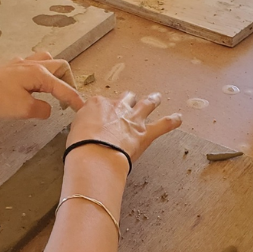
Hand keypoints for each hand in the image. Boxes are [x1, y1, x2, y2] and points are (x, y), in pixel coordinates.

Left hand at [0, 52, 84, 118]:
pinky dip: (37, 74)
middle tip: (68, 98)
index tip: (83, 109)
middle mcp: (32, 65)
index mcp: (40, 74)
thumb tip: (47, 109)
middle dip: (68, 80)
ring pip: (44, 61)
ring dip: (53, 73)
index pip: (64, 88)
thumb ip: (42, 109)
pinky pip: (29, 66)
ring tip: (53, 89)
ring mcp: (18, 65)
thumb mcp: (24, 109)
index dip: (75, 100)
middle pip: (59, 65)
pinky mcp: (7, 70)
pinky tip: (30, 86)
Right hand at [67, 92, 182, 161]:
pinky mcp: (145, 133)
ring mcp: (133, 119)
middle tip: (130, 100)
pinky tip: (179, 118)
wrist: (94, 154)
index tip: (101, 115)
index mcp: (97, 104)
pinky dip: (172, 122)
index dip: (103, 110)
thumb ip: (83, 127)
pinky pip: (163, 125)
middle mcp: (117, 108)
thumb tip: (83, 132)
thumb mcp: (73, 131)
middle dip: (128, 99)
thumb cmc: (80, 146)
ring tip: (156, 97)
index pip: (102, 103)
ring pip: (146, 104)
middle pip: (125, 98)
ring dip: (152, 100)